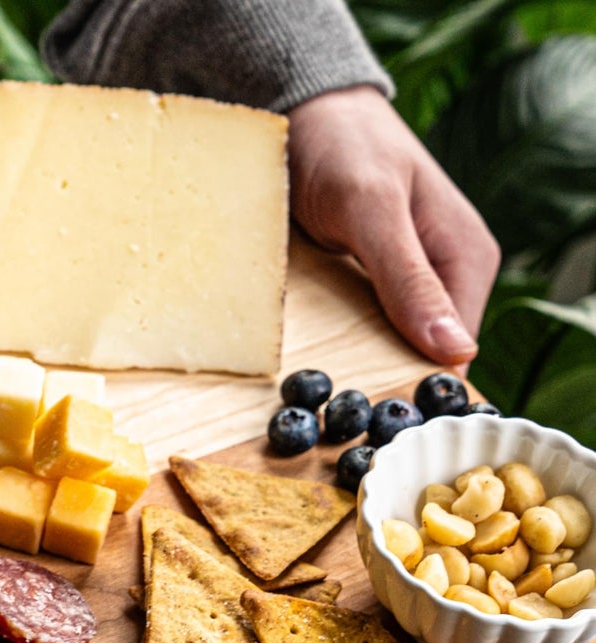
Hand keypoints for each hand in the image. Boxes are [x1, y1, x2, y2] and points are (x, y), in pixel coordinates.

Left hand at [288, 85, 500, 369]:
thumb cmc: (345, 148)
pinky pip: (355, 326)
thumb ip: (408, 278)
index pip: (455, 350)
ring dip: (350, 358)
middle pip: (418, 353)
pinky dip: (331, 337)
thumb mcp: (372, 211)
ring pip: (384, 344)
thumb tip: (453, 350)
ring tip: (310, 368)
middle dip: (377, 371)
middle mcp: (442, 277)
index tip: (365, 403)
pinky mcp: (366, 283)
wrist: (304, 112)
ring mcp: (403, 282)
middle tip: (325, 389)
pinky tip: (304, 344)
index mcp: (466, 260)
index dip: (414, 379)